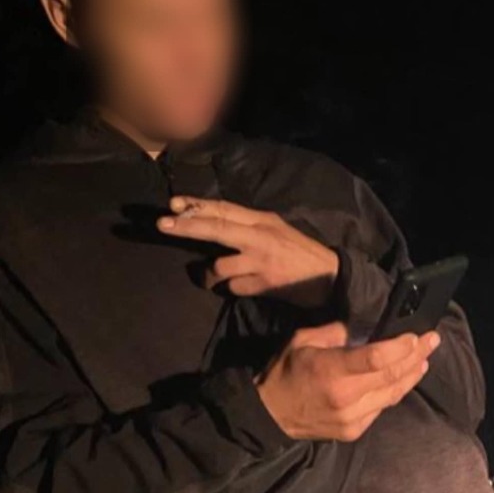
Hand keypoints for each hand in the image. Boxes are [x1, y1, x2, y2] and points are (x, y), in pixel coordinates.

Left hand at [156, 196, 339, 306]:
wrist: (331, 276)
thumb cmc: (298, 252)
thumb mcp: (274, 230)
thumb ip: (246, 227)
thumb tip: (211, 222)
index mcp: (262, 220)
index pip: (224, 209)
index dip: (197, 206)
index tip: (173, 204)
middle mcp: (260, 236)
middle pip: (217, 228)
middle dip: (187, 227)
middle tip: (161, 225)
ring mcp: (262, 260)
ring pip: (220, 265)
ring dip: (210, 275)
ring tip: (212, 279)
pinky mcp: (265, 283)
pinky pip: (234, 287)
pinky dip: (231, 288)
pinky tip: (241, 287)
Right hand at [256, 322, 438, 440]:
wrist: (269, 414)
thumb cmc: (284, 372)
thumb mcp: (301, 341)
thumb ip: (335, 332)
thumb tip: (365, 328)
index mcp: (330, 371)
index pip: (376, 359)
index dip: (401, 348)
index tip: (416, 336)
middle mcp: (345, 397)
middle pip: (392, 376)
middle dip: (416, 356)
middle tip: (432, 341)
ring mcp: (352, 418)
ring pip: (393, 394)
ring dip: (411, 375)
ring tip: (424, 359)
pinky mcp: (354, 431)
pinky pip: (381, 408)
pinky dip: (394, 391)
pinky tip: (401, 380)